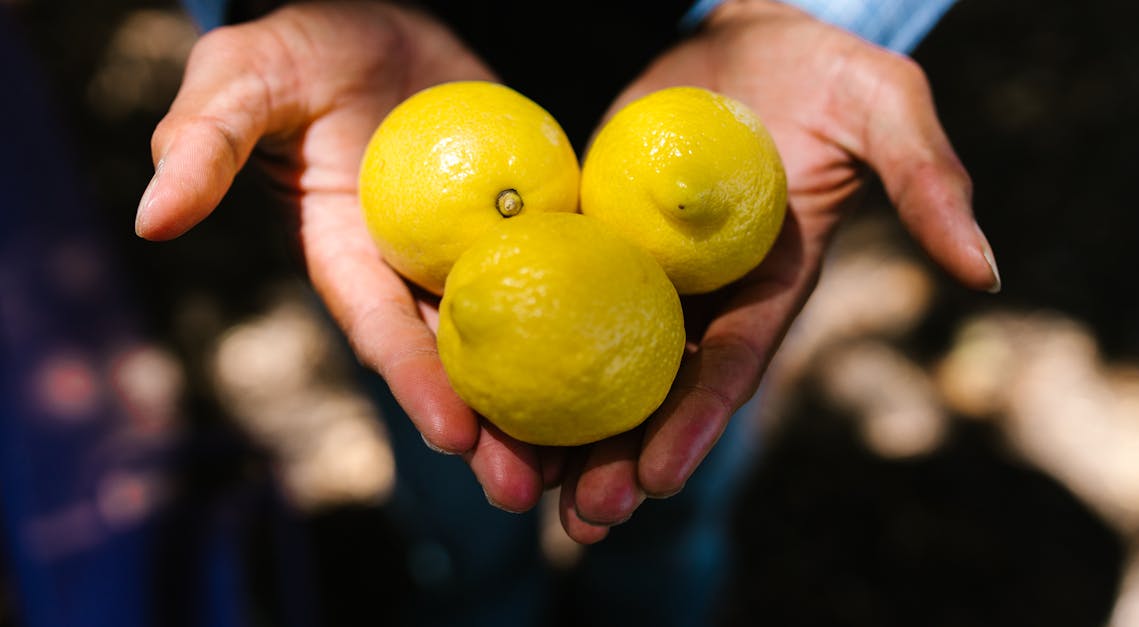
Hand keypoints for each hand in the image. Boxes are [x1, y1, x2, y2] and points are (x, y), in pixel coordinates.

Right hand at [136, 2, 552, 511]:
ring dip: (547, 403)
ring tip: (591, 463)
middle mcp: (413, 271)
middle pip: (458, 360)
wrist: (378, 19)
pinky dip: (592, 317)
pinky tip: (634, 362)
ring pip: (519, 337)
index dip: (416, 383)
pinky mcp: (528, 222)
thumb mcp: (245, 79)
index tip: (453, 436)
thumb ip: (204, 141)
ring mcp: (476, 251)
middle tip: (531, 492)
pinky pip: (564, 271)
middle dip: (489, 431)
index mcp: (349, 257)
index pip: (383, 330)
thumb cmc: (300, 48)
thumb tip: (152, 219)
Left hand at [558, 0, 1000, 541]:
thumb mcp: (883, 106)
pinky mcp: (593, 241)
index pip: (731, 366)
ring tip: (520, 487)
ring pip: (596, 366)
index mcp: (768, 288)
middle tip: (582, 519)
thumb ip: (928, 180)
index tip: (660, 476)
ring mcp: (642, 276)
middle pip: (657, 392)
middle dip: (623, 459)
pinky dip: (523, 352)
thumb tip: (985, 272)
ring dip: (564, 431)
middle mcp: (703, 299)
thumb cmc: (822, 69)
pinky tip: (480, 394)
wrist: (746, 37)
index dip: (697, 422)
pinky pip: (551, 301)